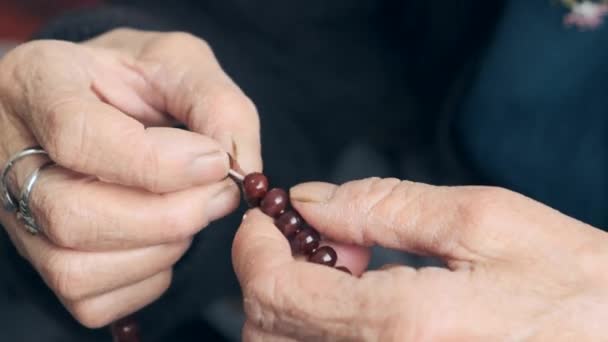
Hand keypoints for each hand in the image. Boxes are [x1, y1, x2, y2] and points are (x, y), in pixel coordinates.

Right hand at [0, 28, 260, 326]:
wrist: (97, 100)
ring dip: (159, 250)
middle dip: (167, 217)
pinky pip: (88, 298)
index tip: (215, 164)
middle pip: (73, 216)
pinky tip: (165, 241)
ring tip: (192, 214)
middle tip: (218, 197)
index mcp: (39, 83)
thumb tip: (238, 168)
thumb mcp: (179, 63)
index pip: (78, 137)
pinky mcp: (40, 256)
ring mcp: (19, 213)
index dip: (157, 164)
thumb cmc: (135, 79)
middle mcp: (12, 155)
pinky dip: (145, 279)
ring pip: (76, 267)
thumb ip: (216, 104)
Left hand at [233, 178, 607, 340]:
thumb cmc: (571, 285)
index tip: (266, 220)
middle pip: (268, 332)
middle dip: (271, 274)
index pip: (276, 293)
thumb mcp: (481, 222)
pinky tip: (363, 302)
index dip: (254, 249)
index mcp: (403, 325)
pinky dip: (318, 329)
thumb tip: (311, 201)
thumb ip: (384, 206)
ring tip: (350, 270)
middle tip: (321, 240)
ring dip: (293, 303)